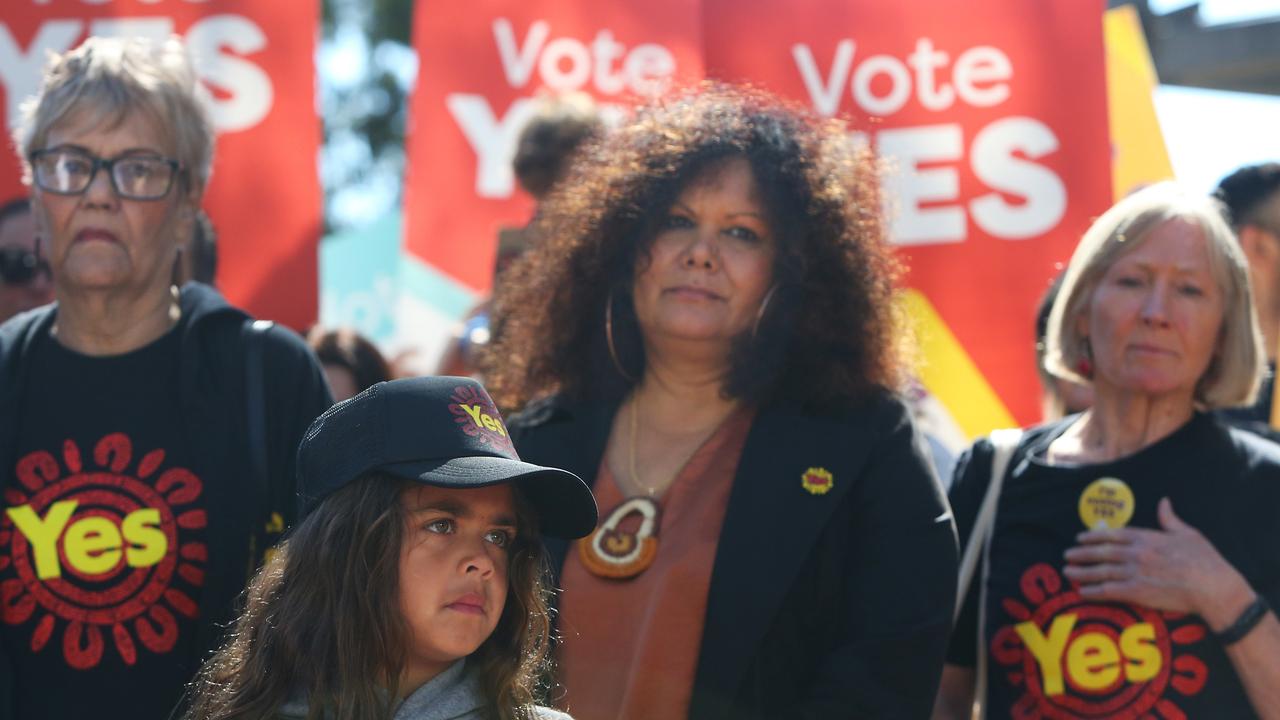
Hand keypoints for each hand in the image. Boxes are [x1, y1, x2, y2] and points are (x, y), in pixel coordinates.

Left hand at [1063, 497, 1252, 627]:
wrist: (1213, 586)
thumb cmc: (1205, 560)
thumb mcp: (1188, 533)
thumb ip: (1170, 519)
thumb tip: (1164, 501)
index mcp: (1147, 538)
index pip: (1113, 535)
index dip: (1094, 536)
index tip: (1081, 537)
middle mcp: (1137, 553)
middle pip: (1102, 552)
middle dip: (1082, 553)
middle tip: (1067, 554)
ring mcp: (1135, 572)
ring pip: (1101, 571)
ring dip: (1082, 572)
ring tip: (1067, 571)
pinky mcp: (1138, 592)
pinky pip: (1109, 591)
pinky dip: (1093, 591)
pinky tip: (1082, 592)